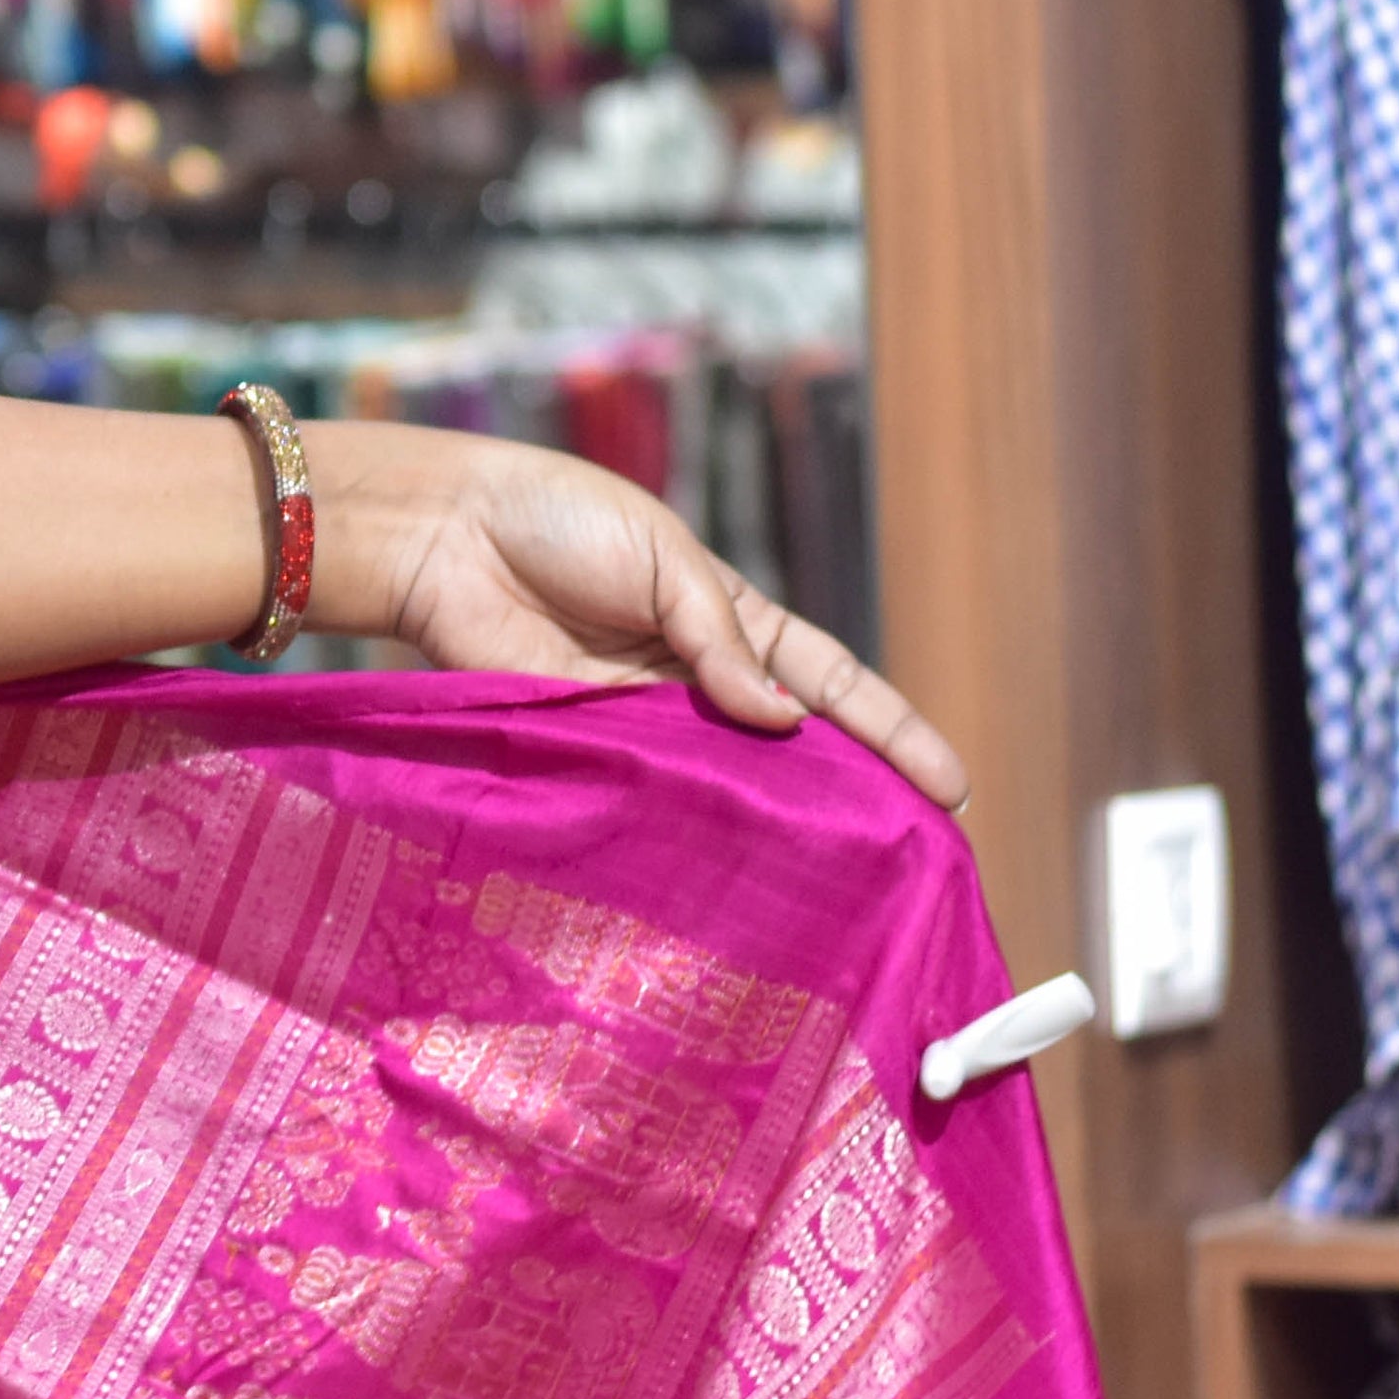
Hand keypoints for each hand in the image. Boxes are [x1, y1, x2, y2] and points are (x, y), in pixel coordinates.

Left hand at [318, 418, 968, 808]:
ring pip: (727, 781)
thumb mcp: (664, 559)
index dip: (892, 731)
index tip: (953, 788)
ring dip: (776, 821)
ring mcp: (643, 719)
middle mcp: (697, 678)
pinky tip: (730, 858)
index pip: (832, 682)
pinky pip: (648, 789)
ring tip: (842, 877)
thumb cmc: (558, 521)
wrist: (446, 533)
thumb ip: (720, 640)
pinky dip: (687, 819)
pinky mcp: (585, 745)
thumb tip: (783, 721)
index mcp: (732, 619)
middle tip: (914, 856)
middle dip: (851, 796)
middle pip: (791, 748)